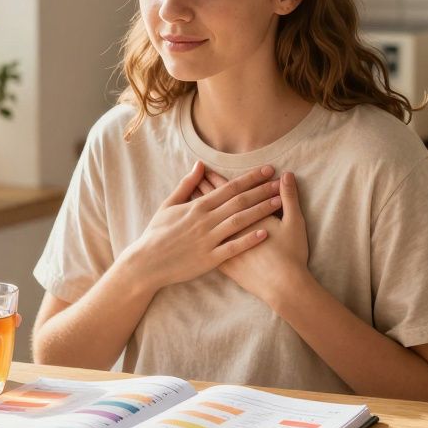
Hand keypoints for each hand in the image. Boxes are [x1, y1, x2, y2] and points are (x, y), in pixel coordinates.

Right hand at [122, 161, 281, 290]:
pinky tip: (265, 234)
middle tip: (280, 182)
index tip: (267, 170)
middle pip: (239, 201)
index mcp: (197, 206)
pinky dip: (249, 240)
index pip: (229, 188)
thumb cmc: (157, 233)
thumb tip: (200, 165)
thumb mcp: (168, 205)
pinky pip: (233, 248)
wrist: (146, 262)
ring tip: (279, 202)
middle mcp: (205, 220)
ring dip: (260, 210)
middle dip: (261, 190)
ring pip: (239, 221)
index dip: (250, 178)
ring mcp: (208, 239)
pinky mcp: (209, 259)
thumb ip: (186, 185)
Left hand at [197, 169, 310, 307]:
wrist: (282, 287)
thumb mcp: (294, 222)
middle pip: (212, 205)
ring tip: (188, 199)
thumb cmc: (291, 255)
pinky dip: (200, 234)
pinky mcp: (223, 263)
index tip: (206, 169)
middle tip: (192, 179)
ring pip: (206, 224)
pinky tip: (193, 231)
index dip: (218, 180)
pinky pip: (206, 245)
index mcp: (246, 216)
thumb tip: (287, 175)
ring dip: (197, 210)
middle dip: (203, 190)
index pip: (228, 193)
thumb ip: (289, 197)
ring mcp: (224, 248)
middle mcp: (231, 229)